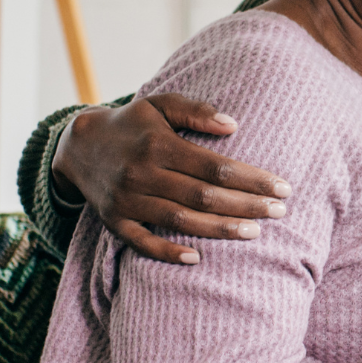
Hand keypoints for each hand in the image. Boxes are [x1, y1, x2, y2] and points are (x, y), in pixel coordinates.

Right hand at [51, 94, 291, 264]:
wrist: (79, 144)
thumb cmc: (132, 123)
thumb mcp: (160, 104)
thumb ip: (196, 111)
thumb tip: (234, 125)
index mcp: (158, 144)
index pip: (215, 166)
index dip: (252, 179)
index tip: (282, 187)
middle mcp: (142, 173)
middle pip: (203, 196)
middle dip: (245, 205)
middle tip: (280, 212)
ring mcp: (127, 200)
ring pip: (180, 220)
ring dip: (219, 229)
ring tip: (254, 233)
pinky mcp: (114, 221)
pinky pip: (142, 242)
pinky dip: (168, 252)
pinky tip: (197, 258)